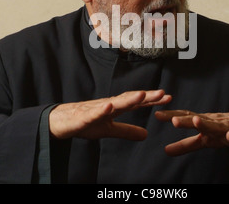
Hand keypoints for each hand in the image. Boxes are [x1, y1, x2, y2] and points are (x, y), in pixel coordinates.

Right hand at [49, 90, 170, 139]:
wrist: (60, 121)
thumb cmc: (85, 122)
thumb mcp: (109, 130)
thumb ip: (127, 131)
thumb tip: (146, 135)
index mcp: (115, 108)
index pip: (137, 103)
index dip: (152, 100)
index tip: (168, 97)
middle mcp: (108, 105)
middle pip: (129, 99)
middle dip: (145, 96)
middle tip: (161, 93)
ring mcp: (96, 109)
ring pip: (113, 103)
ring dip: (127, 99)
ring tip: (141, 95)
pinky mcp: (83, 117)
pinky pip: (92, 114)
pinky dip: (101, 110)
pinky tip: (109, 106)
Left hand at [155, 109, 228, 155]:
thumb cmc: (224, 131)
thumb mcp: (204, 139)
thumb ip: (185, 145)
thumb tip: (166, 151)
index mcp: (203, 122)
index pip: (186, 117)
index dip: (172, 115)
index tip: (157, 114)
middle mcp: (213, 122)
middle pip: (198, 120)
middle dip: (186, 120)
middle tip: (174, 120)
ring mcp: (227, 129)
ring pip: (216, 126)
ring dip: (206, 124)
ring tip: (197, 121)